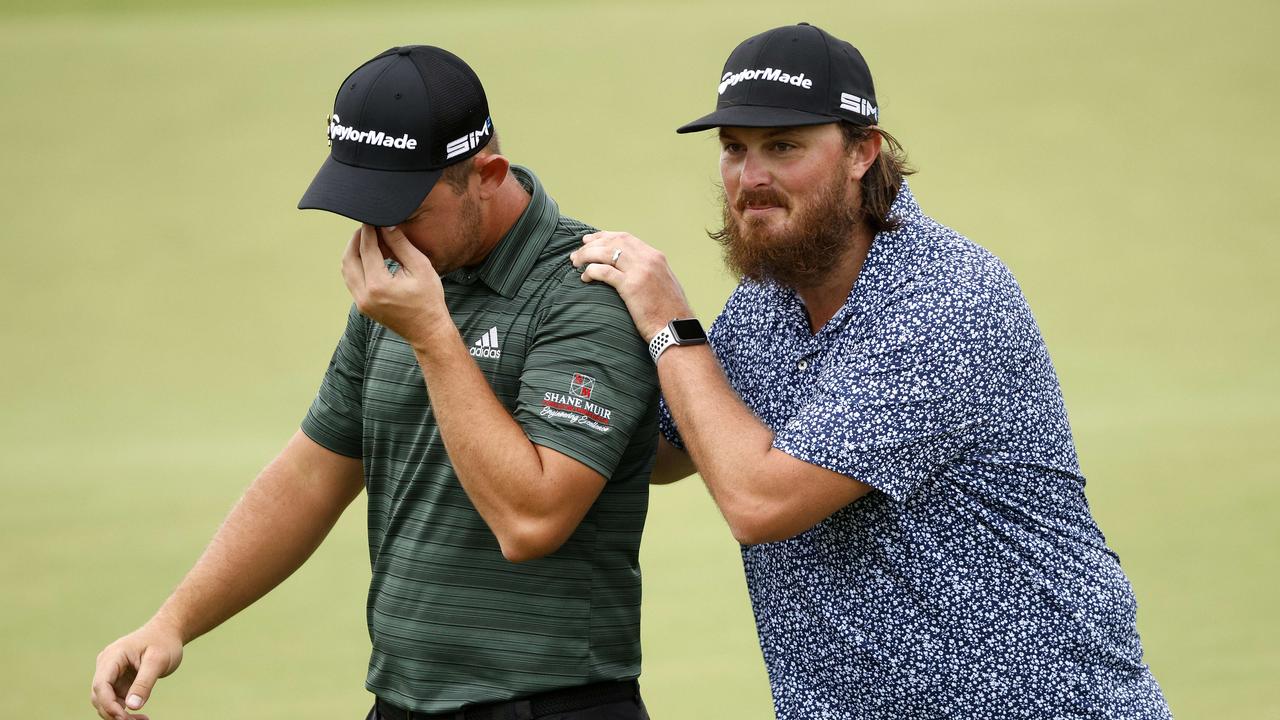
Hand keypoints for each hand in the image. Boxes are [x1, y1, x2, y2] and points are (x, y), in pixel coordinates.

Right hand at [90, 621, 183, 719]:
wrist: (168, 632)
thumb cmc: (164, 642)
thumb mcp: (158, 661)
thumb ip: (144, 683)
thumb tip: (132, 706)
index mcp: (113, 656)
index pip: (101, 684)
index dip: (108, 704)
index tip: (123, 717)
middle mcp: (106, 665)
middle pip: (100, 695)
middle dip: (114, 712)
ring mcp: (110, 673)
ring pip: (105, 701)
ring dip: (119, 714)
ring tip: (142, 719)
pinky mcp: (117, 681)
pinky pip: (115, 700)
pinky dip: (124, 710)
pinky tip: (140, 716)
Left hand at [341, 224, 450, 349]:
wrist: (428, 331)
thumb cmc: (429, 300)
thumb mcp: (421, 268)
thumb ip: (401, 245)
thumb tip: (386, 226)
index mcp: (378, 285)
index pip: (366, 249)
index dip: (368, 231)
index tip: (372, 218)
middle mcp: (364, 295)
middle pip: (349, 258)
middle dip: (356, 239)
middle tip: (368, 227)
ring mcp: (361, 302)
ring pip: (346, 269)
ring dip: (353, 252)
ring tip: (368, 240)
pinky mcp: (362, 306)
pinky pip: (351, 280)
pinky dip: (356, 265)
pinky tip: (369, 256)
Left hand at [570, 231, 693, 339]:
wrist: (676, 328)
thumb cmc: (668, 312)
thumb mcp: (663, 283)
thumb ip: (649, 272)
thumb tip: (630, 270)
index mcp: (655, 257)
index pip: (626, 238)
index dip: (605, 236)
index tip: (591, 240)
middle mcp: (648, 259)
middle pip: (614, 242)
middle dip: (592, 244)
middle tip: (578, 252)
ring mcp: (640, 271)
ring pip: (606, 253)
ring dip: (587, 255)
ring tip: (575, 262)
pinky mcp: (631, 287)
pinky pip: (604, 272)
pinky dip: (591, 271)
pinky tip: (584, 277)